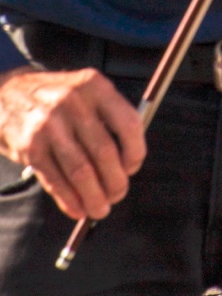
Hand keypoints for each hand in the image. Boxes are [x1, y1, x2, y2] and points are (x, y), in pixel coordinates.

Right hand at [0, 65, 144, 221]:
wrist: (6, 95)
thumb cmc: (56, 98)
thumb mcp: (83, 91)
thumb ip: (106, 116)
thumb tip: (127, 161)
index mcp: (95, 86)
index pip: (128, 123)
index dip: (135, 152)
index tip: (133, 168)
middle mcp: (73, 103)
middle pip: (104, 152)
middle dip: (115, 181)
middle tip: (118, 195)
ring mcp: (49, 125)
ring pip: (81, 171)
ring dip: (94, 197)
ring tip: (100, 209)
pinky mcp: (30, 148)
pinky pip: (56, 181)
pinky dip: (70, 200)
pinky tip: (78, 209)